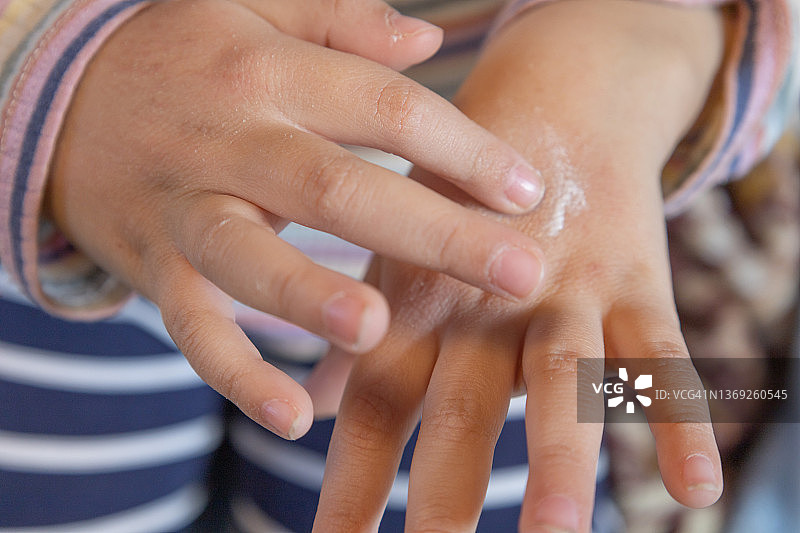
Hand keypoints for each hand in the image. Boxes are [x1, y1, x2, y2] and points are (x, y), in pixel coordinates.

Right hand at [46, 0, 546, 438]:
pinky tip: (293, 416)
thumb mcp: (258, 11)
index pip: (385, 107)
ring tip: (378, 330)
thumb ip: (342, 21)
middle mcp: (231, 141)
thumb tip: (427, 43)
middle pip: (338, 188)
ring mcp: (188, 209)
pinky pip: (193, 328)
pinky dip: (237, 375)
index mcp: (272, 73)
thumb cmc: (188, 57)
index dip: (461, 149)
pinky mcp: (155, 267)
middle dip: (433, 234)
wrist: (65, 101)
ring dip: (313, 297)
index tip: (528, 191)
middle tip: (518, 274)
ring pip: (252, 258)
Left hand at [310, 1, 726, 529]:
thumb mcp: (397, 259)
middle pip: (460, 404)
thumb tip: (310, 410)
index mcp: (415, 301)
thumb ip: (360, 346)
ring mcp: (561, 290)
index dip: (352, 482)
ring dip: (563, 455)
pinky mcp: (631, 277)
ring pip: (560, 377)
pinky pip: (659, 352)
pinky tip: (695, 491)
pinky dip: (678, 416)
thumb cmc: (456, 206)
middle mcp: (481, 302)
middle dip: (448, 489)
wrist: (550, 104)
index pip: (374, 405)